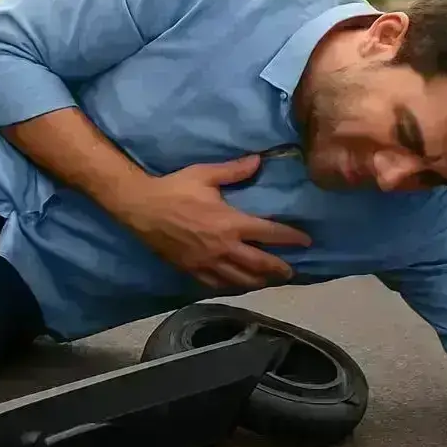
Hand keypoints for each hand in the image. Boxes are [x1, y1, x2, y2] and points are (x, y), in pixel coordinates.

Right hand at [117, 154, 311, 289]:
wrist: (141, 208)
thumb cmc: (174, 189)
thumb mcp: (204, 175)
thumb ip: (234, 170)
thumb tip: (259, 161)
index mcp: (230, 223)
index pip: (269, 233)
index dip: (291, 238)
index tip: (306, 241)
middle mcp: (224, 247)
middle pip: (260, 264)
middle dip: (279, 269)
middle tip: (292, 271)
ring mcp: (208, 262)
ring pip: (241, 279)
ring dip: (259, 281)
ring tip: (269, 281)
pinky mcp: (192, 270)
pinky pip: (217, 284)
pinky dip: (232, 286)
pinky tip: (238, 285)